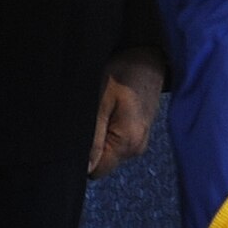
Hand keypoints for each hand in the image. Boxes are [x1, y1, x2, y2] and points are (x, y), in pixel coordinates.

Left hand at [88, 47, 164, 176]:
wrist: (149, 56)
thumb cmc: (124, 73)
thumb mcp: (102, 101)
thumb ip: (94, 137)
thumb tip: (85, 168)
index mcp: (128, 143)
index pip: (96, 170)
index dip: (82, 156)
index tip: (78, 133)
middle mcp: (137, 148)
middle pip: (103, 161)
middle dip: (92, 144)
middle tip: (91, 115)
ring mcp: (140, 140)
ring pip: (109, 150)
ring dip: (101, 135)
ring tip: (101, 109)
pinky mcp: (139, 132)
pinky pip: (117, 140)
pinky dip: (110, 129)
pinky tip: (110, 109)